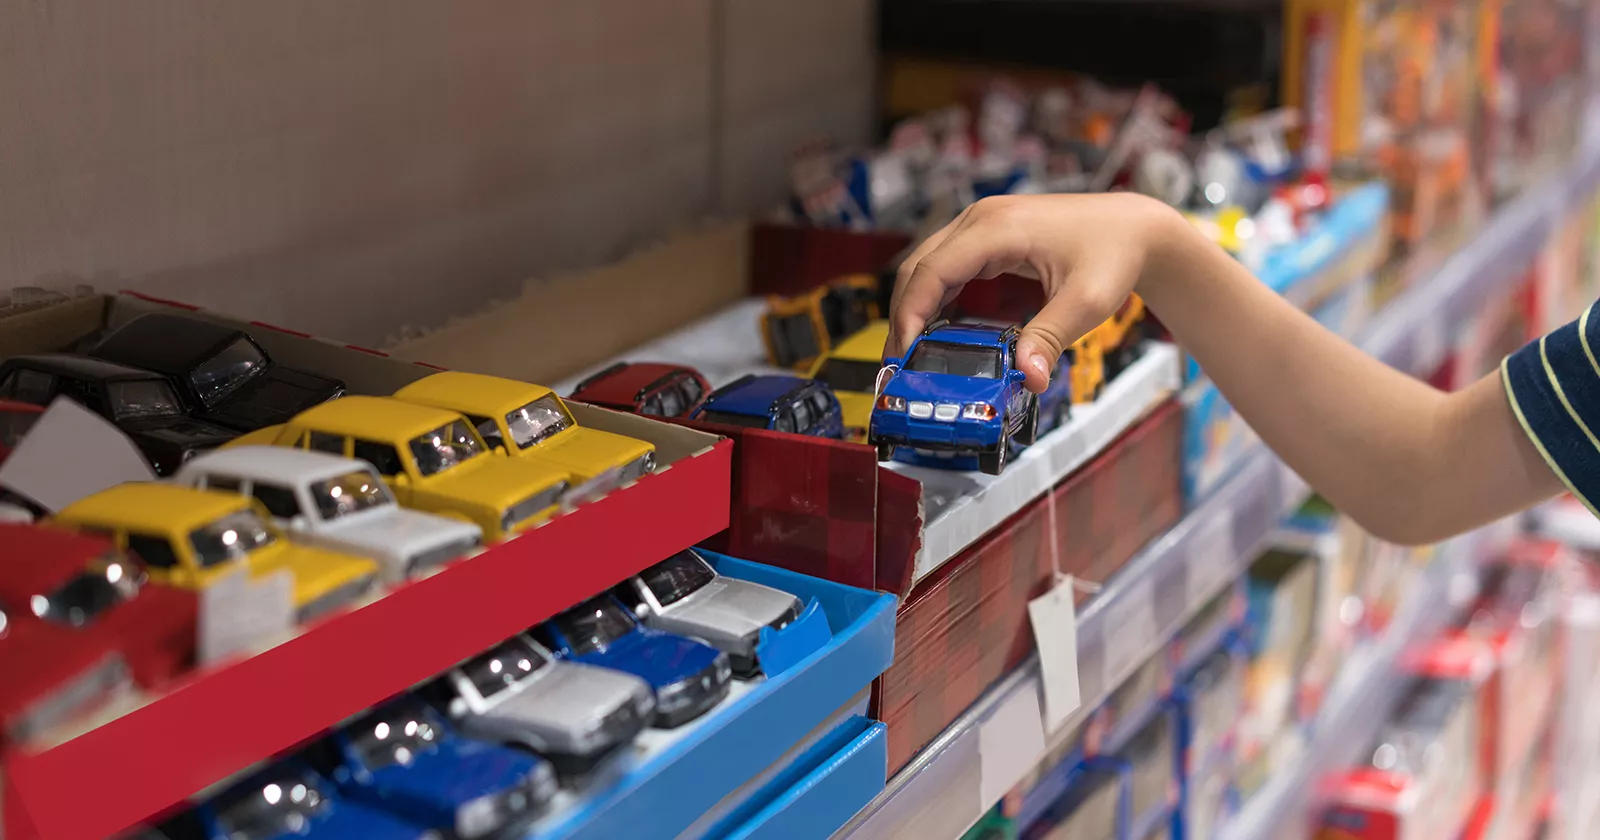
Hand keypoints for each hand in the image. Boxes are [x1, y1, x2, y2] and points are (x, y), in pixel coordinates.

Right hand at [885, 192, 1184, 392]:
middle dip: (903, 315)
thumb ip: (1050, 338)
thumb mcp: (1087, 302)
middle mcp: (981, 219)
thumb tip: (1028, 378)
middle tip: (897, 363)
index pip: (932, 271)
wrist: (1135, 228)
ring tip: (910, 352)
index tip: (903, 353)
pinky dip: (934, 297)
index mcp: (998, 228)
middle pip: (918, 267)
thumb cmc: (1115, 254)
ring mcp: (982, 224)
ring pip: (927, 265)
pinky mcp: (988, 236)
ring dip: (914, 306)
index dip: (910, 313)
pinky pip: (947, 265)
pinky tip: (934, 330)